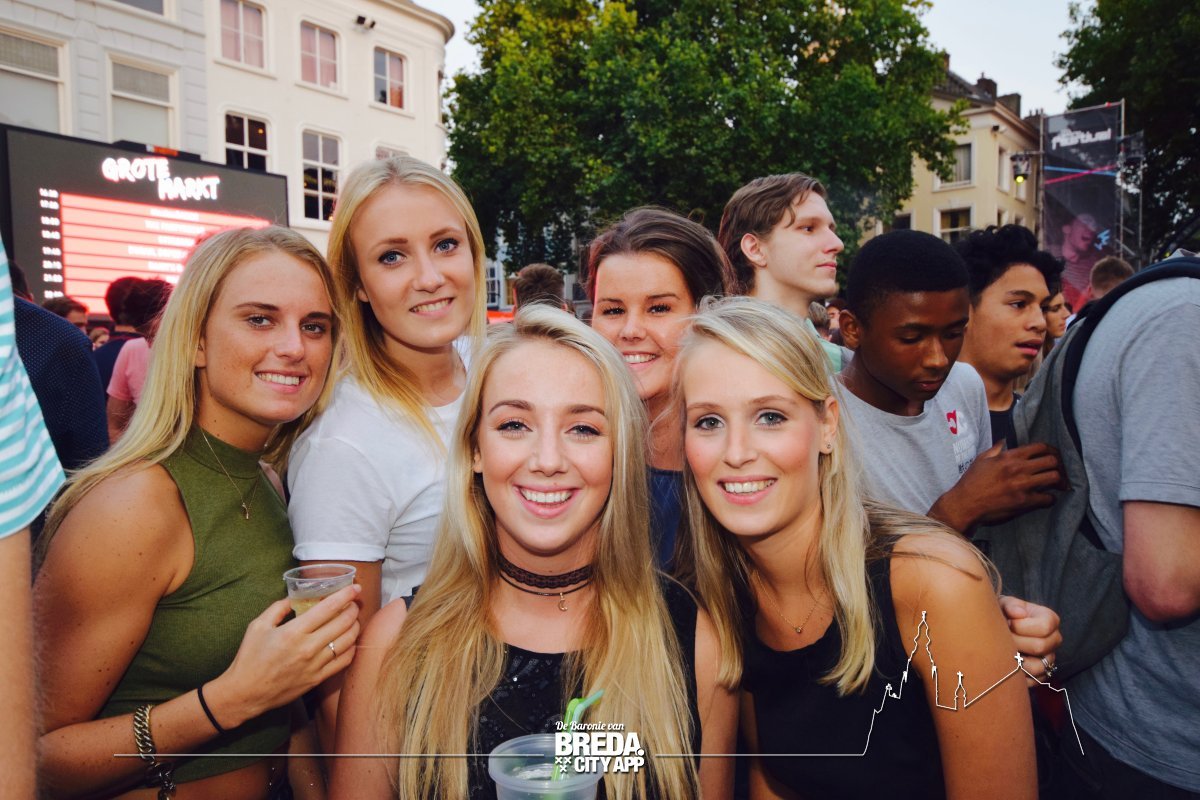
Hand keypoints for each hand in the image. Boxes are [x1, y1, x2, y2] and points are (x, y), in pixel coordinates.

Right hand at [207, 584, 361, 727]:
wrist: (245, 693)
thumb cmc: (249, 658)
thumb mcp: (258, 626)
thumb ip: (278, 608)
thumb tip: (294, 597)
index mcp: (293, 632)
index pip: (329, 608)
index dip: (346, 595)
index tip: (355, 587)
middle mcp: (308, 648)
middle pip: (343, 622)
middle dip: (353, 608)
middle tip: (354, 602)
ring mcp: (315, 665)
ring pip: (348, 641)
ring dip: (355, 626)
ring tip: (353, 619)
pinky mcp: (317, 679)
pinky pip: (344, 661)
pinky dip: (351, 648)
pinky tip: (349, 641)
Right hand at [940, 442, 1062, 529]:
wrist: (965, 504)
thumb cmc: (971, 482)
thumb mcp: (981, 460)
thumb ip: (995, 449)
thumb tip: (1004, 441)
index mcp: (1009, 456)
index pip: (1040, 447)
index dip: (1051, 451)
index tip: (1052, 457)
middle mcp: (1018, 468)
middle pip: (1052, 461)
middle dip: (1058, 466)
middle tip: (1057, 472)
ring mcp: (1022, 485)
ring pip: (1054, 478)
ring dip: (1057, 482)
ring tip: (1056, 486)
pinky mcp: (1024, 502)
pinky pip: (1048, 498)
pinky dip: (1050, 499)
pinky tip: (1045, 499)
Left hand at [999, 595, 1061, 685]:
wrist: (996, 630)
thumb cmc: (1002, 614)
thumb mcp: (1003, 604)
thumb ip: (1010, 605)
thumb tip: (1019, 613)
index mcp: (1050, 619)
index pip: (1044, 626)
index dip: (1021, 626)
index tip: (1007, 623)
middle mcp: (1054, 640)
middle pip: (1040, 646)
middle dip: (1015, 642)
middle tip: (1002, 638)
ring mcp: (1049, 659)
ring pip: (1037, 667)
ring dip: (1015, 660)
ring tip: (1003, 650)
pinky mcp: (1041, 676)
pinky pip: (1032, 681)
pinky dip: (1016, 675)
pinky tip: (1006, 663)